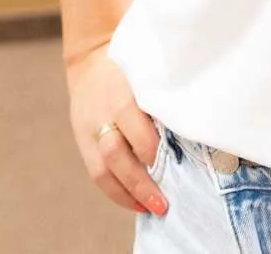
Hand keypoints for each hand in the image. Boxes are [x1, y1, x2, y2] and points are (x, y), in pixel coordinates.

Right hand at [65, 43, 169, 219]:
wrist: (90, 62)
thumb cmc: (132, 69)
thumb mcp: (146, 75)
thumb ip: (160, 101)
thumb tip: (188, 131)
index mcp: (121, 94)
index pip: (135, 128)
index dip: (152, 150)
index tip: (174, 166)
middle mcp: (101, 114)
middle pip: (116, 154)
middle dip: (140, 182)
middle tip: (164, 204)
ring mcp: (88, 130)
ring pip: (103, 170)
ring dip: (128, 194)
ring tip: (151, 209)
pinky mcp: (82, 142)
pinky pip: (96, 174)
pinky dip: (116, 192)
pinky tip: (135, 203)